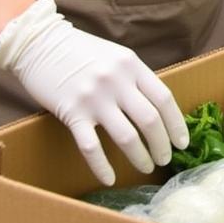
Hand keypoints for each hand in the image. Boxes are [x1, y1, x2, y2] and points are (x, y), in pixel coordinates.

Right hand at [0, 0, 188, 184]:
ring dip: (140, 157)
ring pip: (126, 136)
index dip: (176, 123)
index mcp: (131, 65)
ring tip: (146, 167)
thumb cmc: (82, 51)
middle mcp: (116, 81)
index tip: (182, 142)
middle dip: (161, 144)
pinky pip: (91, 147)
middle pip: (149, 120)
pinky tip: (110, 178)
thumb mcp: (116, 56)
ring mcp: (94, 98)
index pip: (163, 98)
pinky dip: (102, 166)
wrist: (41, 43)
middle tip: (165, 160)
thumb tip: (157, 107)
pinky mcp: (71, 113)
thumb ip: (134, 78)